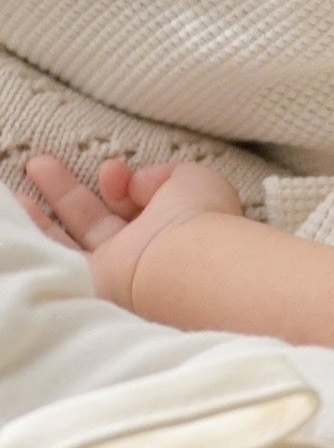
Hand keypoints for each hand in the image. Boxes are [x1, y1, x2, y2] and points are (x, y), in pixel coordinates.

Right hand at [22, 155, 242, 309]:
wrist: (188, 267)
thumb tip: (135, 183)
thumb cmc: (201, 220)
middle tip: (40, 163)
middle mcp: (141, 252)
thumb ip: (162, 174)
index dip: (118, 181)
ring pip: (73, 240)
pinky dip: (36, 233)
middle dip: (69, 190)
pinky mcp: (92, 284)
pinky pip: (58, 258)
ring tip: (23, 185)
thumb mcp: (193, 179)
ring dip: (46, 210)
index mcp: (170, 227)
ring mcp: (115, 270)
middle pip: (96, 219)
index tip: (115, 170)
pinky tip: (15, 209)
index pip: (134, 202)